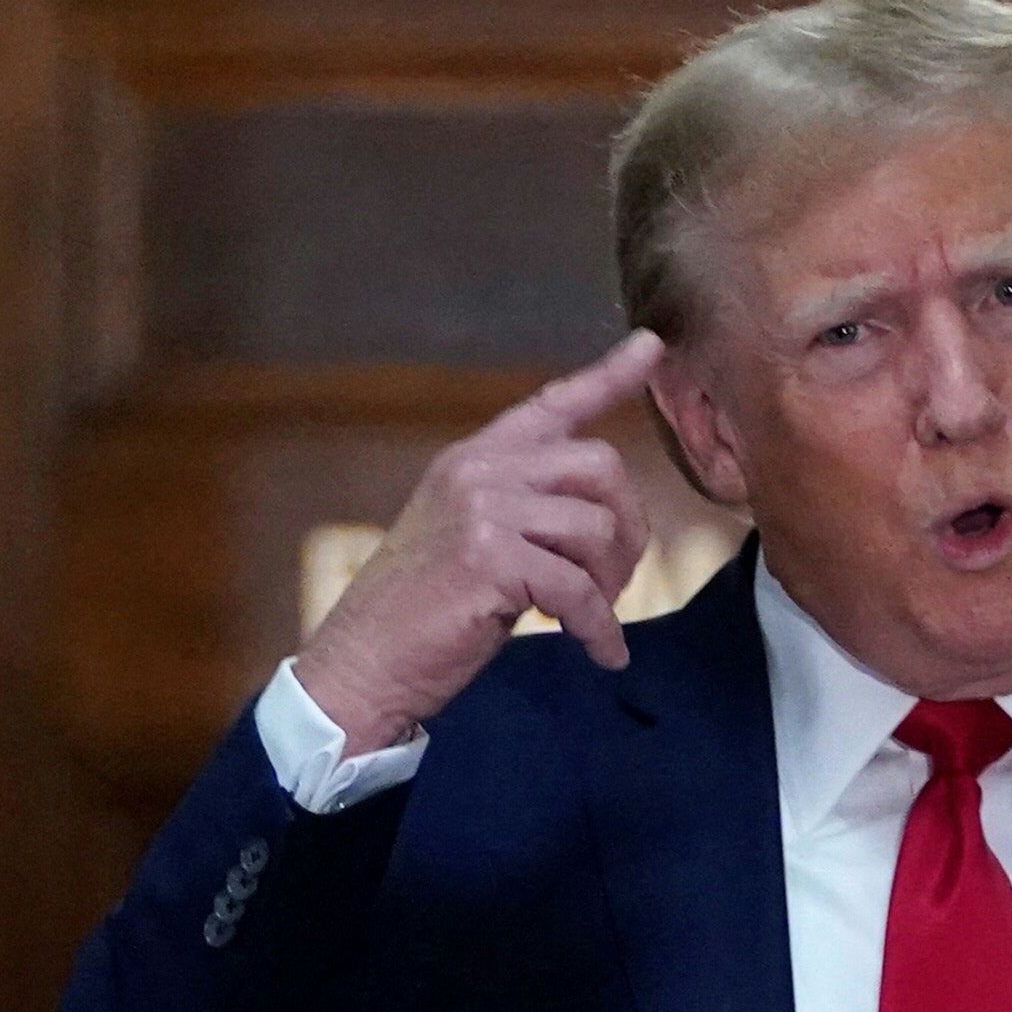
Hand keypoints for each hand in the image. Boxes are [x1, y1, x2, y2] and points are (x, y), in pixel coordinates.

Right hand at [294, 332, 666, 754]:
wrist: (361, 664)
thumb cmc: (419, 613)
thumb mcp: (467, 538)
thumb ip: (520, 509)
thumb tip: (599, 516)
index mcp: (472, 459)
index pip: (551, 405)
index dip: (608, 376)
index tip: (650, 347)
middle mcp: (477, 471)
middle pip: (599, 466)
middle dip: (628, 526)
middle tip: (617, 578)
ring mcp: (480, 511)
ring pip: (596, 528)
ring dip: (610, 583)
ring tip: (593, 617)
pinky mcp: (488, 559)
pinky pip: (578, 589)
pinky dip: (599, 628)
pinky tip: (601, 653)